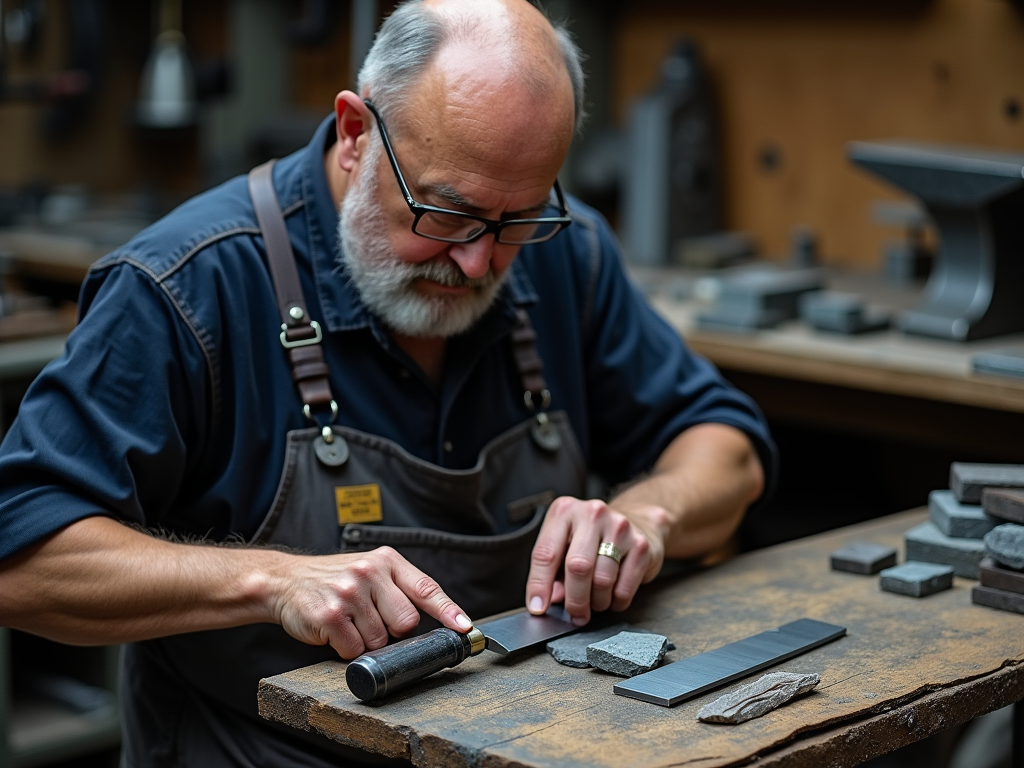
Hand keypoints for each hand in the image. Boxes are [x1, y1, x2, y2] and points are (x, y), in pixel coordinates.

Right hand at [270, 546, 471, 658]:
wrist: (284, 581)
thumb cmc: (332, 580)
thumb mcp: (369, 570)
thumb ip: (398, 588)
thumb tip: (435, 620)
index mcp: (385, 560)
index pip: (425, 587)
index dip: (448, 610)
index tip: (465, 627)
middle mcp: (369, 571)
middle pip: (406, 622)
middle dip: (393, 630)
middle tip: (371, 620)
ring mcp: (349, 593)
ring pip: (379, 640)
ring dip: (366, 640)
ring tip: (349, 622)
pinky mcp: (330, 615)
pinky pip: (354, 650)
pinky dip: (346, 648)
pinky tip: (334, 630)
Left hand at [525, 497, 665, 624]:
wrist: (637, 522)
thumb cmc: (593, 537)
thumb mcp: (565, 545)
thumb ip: (553, 572)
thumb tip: (547, 602)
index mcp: (564, 511)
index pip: (545, 553)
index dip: (539, 585)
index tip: (538, 607)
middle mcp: (592, 514)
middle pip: (577, 567)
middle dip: (574, 599)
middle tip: (574, 615)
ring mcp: (619, 527)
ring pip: (602, 581)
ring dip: (596, 602)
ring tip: (595, 601)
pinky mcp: (641, 544)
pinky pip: (624, 588)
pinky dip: (616, 602)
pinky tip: (613, 596)